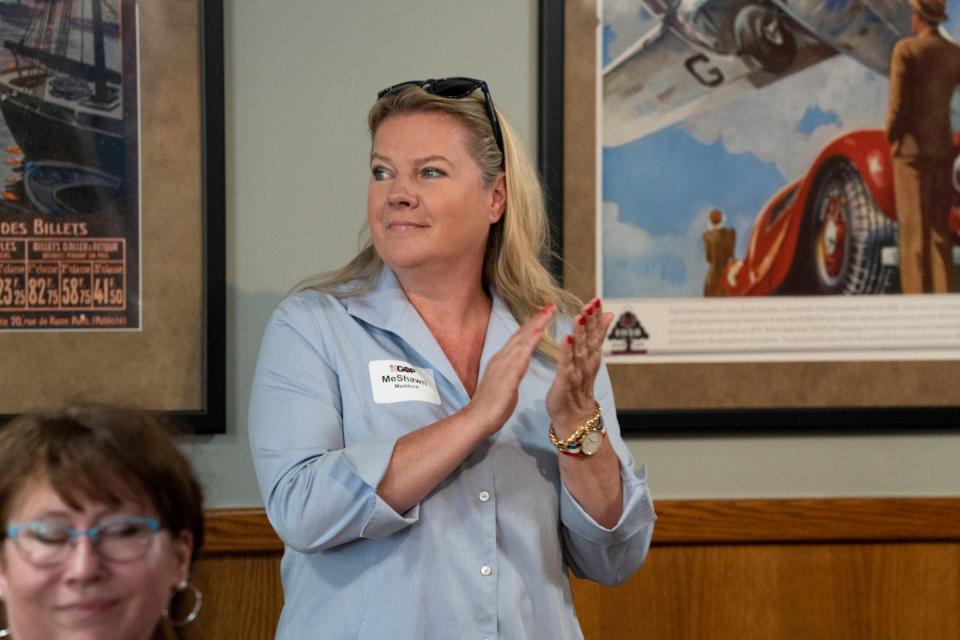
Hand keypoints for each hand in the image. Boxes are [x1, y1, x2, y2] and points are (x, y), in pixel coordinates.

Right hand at [467, 304, 556, 435]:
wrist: (477, 419)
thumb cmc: (491, 406)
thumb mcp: (504, 384)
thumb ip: (511, 373)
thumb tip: (516, 368)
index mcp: (501, 361)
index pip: (519, 339)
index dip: (531, 325)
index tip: (544, 314)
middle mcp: (501, 358)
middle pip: (521, 334)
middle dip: (536, 319)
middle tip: (551, 305)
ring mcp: (503, 365)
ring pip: (522, 339)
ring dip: (536, 324)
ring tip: (549, 312)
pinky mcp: (507, 375)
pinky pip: (521, 355)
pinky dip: (530, 342)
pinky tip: (539, 332)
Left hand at [546, 298, 613, 435]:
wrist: (574, 416)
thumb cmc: (579, 385)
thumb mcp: (590, 357)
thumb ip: (597, 335)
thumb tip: (608, 314)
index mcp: (591, 355)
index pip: (595, 332)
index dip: (596, 316)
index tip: (597, 300)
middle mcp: (587, 362)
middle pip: (590, 338)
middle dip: (591, 320)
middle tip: (591, 303)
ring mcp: (577, 371)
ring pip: (579, 349)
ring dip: (580, 333)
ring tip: (579, 317)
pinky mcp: (565, 380)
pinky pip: (566, 365)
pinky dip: (566, 352)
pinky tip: (566, 339)